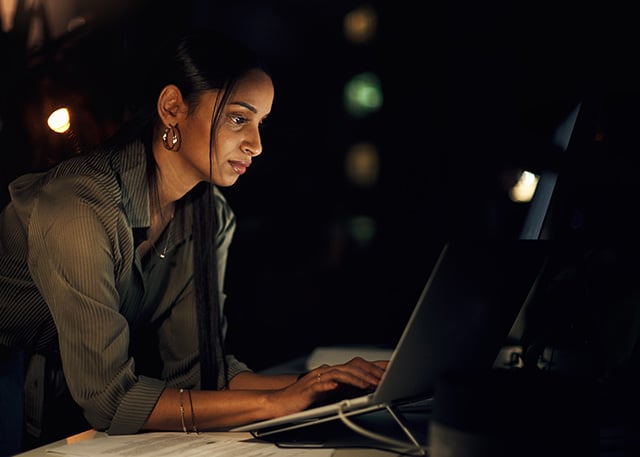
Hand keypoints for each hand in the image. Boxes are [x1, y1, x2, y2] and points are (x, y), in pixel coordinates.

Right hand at [269, 357, 387, 416]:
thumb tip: (366, 387)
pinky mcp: (309, 388)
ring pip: (341, 374)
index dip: (373, 368)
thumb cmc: (305, 399)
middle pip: (351, 367)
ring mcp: (318, 379)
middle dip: (369, 373)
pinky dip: (332, 384)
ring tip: (369, 384)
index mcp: (333, 372)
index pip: (357, 367)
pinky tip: (340, 386)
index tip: (390, 371)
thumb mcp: (331, 393)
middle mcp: (327, 372)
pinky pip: (322, 385)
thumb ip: (345, 388)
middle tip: (384, 379)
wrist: (280, 402)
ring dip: (356, 379)